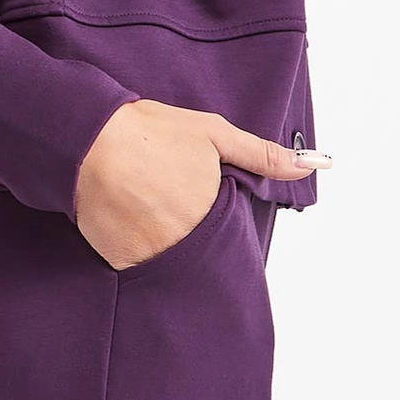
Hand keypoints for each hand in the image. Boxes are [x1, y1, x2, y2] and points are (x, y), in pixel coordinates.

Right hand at [74, 97, 329, 271]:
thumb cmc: (149, 131)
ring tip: (146, 210)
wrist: (86, 139)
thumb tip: (312, 165)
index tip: (198, 202)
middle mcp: (187, 244)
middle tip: (166, 202)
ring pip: (170, 263)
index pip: (229, 235)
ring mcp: (153, 257)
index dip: (214, 217)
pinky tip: (127, 221)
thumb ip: (262, 155)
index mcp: (213, 214)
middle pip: (200, 252)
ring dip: (164, 245)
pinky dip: (136, 251)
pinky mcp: (121, 263)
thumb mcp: (212, 133)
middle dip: (190, 233)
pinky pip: (138, 268)